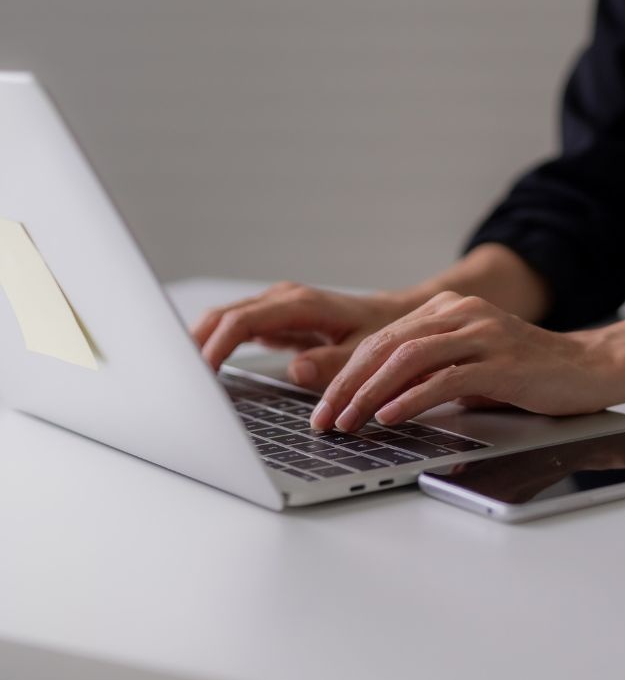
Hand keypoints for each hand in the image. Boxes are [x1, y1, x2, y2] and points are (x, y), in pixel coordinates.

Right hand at [190, 282, 424, 388]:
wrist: (395, 316)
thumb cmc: (385, 333)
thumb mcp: (367, 350)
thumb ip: (333, 362)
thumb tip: (297, 370)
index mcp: (301, 304)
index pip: (242, 322)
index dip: (215, 347)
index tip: (200, 375)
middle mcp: (282, 300)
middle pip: (222, 317)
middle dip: (193, 343)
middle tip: (174, 379)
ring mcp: (274, 308)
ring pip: (223, 320)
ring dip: (199, 344)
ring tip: (178, 377)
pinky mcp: (272, 320)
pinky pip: (235, 329)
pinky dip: (215, 347)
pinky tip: (202, 371)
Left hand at [309, 291, 616, 431]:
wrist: (588, 368)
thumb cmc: (527, 373)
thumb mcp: (468, 367)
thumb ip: (428, 373)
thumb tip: (375, 401)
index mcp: (448, 309)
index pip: (382, 340)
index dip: (347, 375)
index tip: (325, 408)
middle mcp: (462, 314)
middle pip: (387, 346)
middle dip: (349, 386)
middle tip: (325, 419)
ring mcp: (483, 334)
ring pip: (409, 359)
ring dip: (371, 394)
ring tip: (350, 422)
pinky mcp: (502, 361)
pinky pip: (446, 378)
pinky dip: (412, 399)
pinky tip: (390, 417)